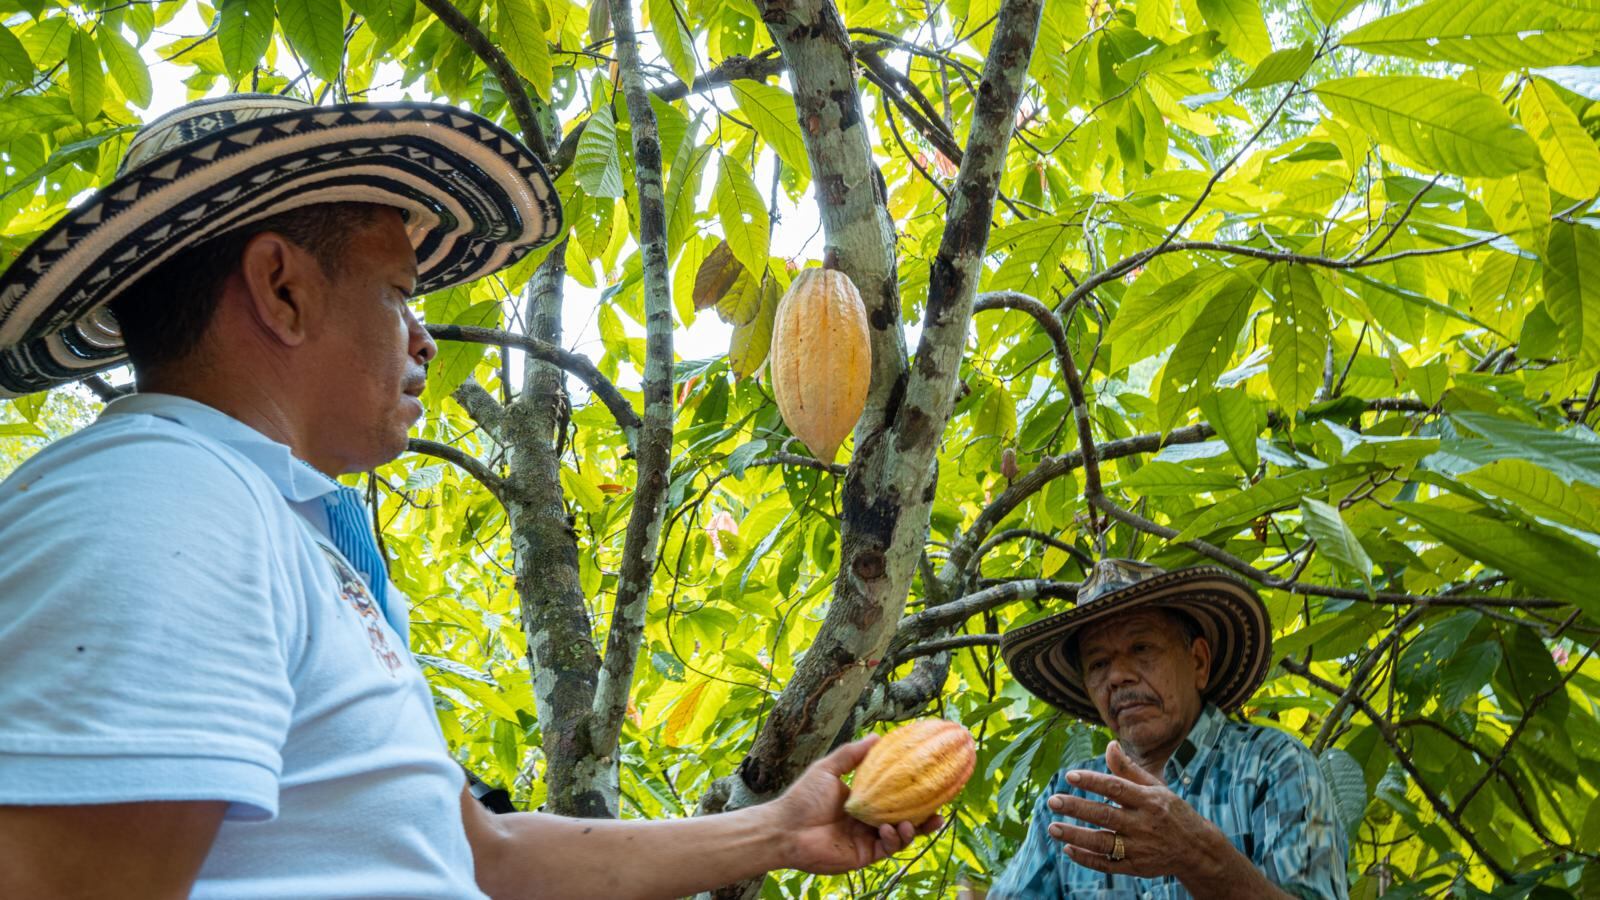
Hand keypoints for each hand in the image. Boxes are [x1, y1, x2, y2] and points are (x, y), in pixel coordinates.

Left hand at [770, 735, 944, 874]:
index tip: (930, 782)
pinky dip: (894, 840)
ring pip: (900, 836)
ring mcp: (867, 838)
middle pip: (904, 818)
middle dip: (924, 816)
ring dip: (911, 829)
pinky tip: (890, 830)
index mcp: (863, 800)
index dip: (912, 792)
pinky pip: (887, 849)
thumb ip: (852, 754)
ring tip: (912, 822)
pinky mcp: (864, 855)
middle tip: (939, 810)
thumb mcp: (828, 769)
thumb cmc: (802, 798)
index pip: (894, 796)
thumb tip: (878, 736)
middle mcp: (868, 820)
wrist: (785, 829)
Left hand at [1044, 740, 1224, 879]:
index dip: (1092, 781)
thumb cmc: (1171, 812)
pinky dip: (1087, 858)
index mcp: (1149, 800)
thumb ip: (1129, 769)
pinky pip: (1107, 864)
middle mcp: (1143, 824)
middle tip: (1052, 801)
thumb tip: (1110, 745)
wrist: (1197, 849)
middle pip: (1105, 815)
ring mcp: (1140, 848)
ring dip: (1076, 836)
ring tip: (1053, 827)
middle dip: (1077, 807)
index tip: (1070, 776)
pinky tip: (1068, 849)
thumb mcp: (1156, 788)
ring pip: (1103, 842)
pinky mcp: (1136, 867)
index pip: (1116, 788)